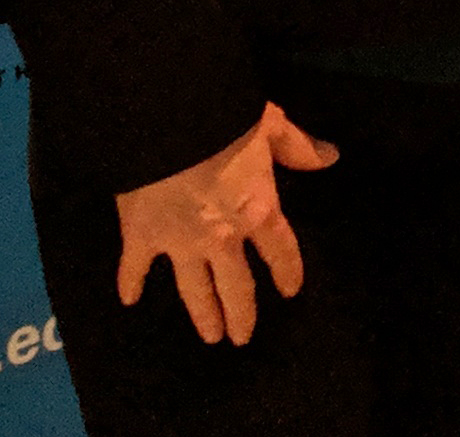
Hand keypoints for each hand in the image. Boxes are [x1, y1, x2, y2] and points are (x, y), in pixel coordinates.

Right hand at [113, 103, 338, 345]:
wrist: (165, 123)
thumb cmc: (223, 121)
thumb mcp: (270, 125)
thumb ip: (298, 146)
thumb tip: (330, 158)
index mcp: (258, 210)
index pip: (280, 251)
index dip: (288, 271)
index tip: (290, 290)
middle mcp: (222, 237)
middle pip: (236, 287)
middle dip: (241, 314)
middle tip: (240, 337)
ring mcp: (179, 242)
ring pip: (194, 289)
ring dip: (203, 314)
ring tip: (209, 335)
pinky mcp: (141, 236)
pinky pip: (134, 266)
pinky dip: (130, 282)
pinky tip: (129, 299)